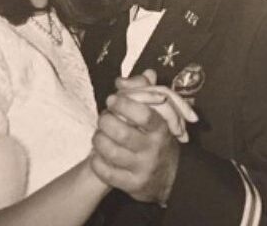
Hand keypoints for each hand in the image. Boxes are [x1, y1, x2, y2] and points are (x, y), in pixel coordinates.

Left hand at [90, 70, 190, 203]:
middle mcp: (153, 150)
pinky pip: (105, 172)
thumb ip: (140, 92)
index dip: (123, 104)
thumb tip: (121, 81)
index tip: (112, 100)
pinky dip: (97, 161)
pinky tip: (99, 155)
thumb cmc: (156, 138)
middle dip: (105, 121)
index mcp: (161, 129)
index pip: (143, 114)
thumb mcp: (157, 114)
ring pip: (110, 151)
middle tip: (103, 119)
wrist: (170, 177)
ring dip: (98, 140)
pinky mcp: (132, 185)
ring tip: (100, 136)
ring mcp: (142, 169)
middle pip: (121, 132)